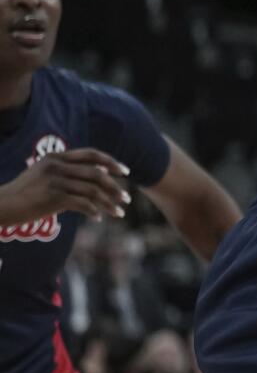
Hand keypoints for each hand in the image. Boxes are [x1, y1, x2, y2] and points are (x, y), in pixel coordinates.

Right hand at [0, 148, 130, 222]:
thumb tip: (102, 174)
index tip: (125, 172)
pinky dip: (94, 211)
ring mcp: (55, 181)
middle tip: (126, 199)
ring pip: (93, 190)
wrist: (2, 204)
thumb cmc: (26, 193)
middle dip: (115, 187)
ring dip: (109, 203)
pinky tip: (97, 218)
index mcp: (56, 157)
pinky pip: (83, 204)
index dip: (111, 162)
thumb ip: (69, 172)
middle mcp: (56, 166)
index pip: (91, 154)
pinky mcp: (53, 197)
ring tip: (118, 213)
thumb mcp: (45, 175)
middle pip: (97, 174)